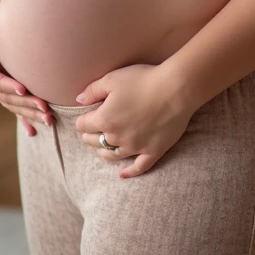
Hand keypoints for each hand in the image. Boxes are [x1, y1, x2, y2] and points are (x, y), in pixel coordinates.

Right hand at [0, 0, 52, 134]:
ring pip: (13, 104)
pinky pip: (14, 104)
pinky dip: (23, 118)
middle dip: (26, 105)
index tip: (24, 89)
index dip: (8, 86)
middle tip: (46, 109)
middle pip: (7, 98)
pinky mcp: (4, 86)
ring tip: (49, 120)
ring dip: (29, 113)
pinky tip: (33, 131)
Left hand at [74, 64, 192, 178]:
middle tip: (91, 131)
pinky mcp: (152, 151)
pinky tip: (122, 175)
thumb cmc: (143, 80)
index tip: (86, 116)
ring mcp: (135, 147)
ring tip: (101, 148)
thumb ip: (92, 90)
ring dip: (104, 152)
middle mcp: (117, 137)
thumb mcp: (112, 79)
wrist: (175, 89)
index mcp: (104, 119)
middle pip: (95, 142)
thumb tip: (78, 99)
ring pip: (113, 155)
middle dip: (90, 136)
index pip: (83, 125)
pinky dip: (129, 172)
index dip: (83, 120)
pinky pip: (138, 167)